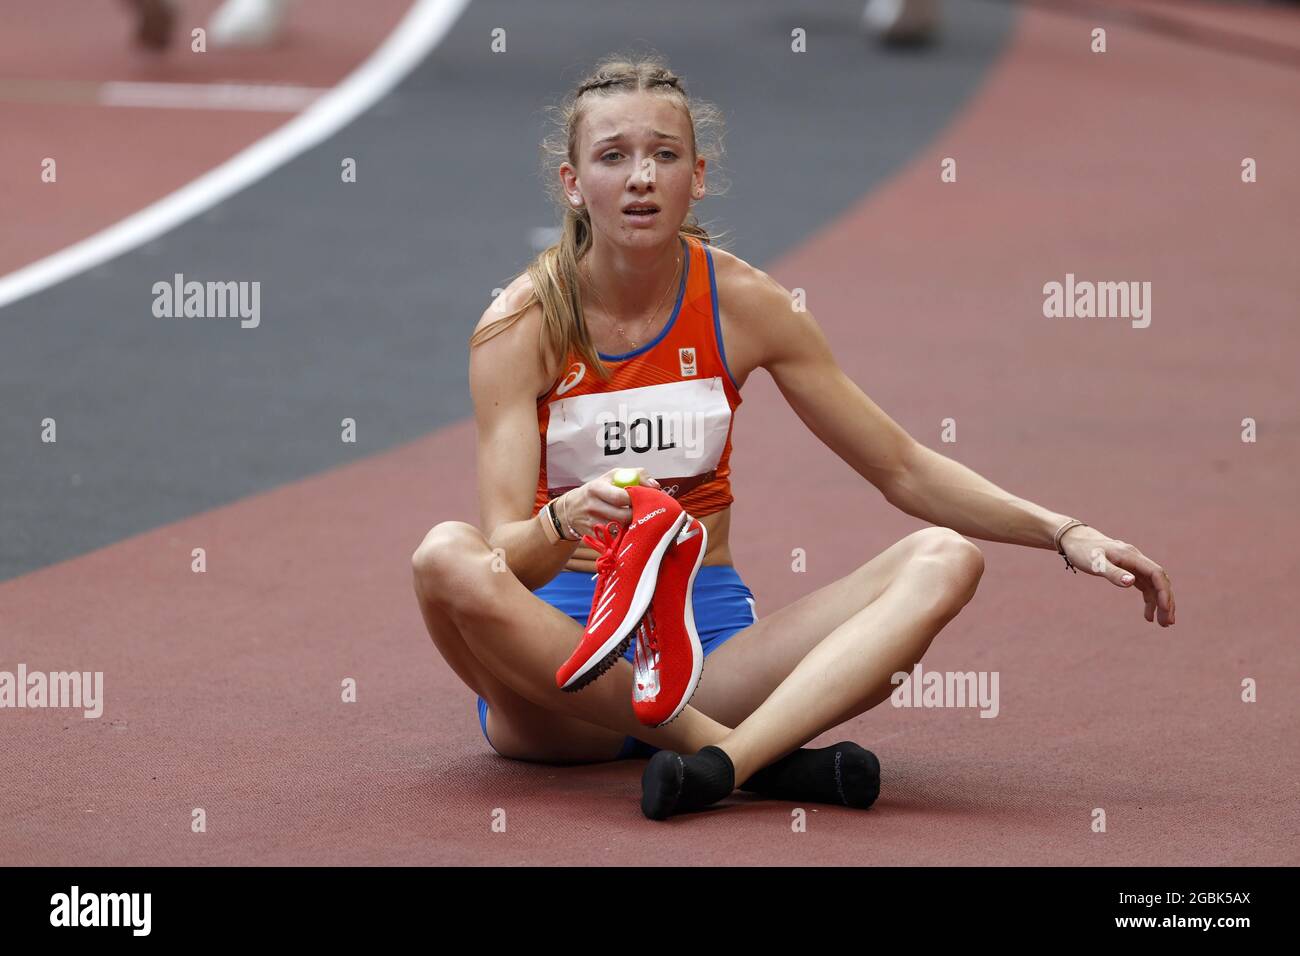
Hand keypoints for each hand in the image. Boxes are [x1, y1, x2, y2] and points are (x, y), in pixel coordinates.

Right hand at [559, 468, 662, 539]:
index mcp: (596, 488)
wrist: (571, 509)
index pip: (620, 497)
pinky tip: (626, 530)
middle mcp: (592, 506)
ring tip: (636, 520)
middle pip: (622, 516)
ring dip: (631, 526)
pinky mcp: (592, 536)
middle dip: (637, 515)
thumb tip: (655, 486)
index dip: (636, 499)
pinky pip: (614, 539)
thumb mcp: (612, 476)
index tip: (645, 499)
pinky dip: (623, 535)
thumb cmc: (598, 490)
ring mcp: (591, 523)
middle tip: (644, 512)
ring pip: (619, 529)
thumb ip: (636, 475)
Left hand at [1060, 526, 1175, 626]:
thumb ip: (1113, 573)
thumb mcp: (1095, 563)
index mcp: (1131, 556)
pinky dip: (1149, 600)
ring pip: (1154, 585)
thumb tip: (1131, 582)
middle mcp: (1137, 559)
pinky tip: (1148, 615)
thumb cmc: (1083, 551)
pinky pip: (1145, 586)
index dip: (1163, 590)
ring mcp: (1134, 565)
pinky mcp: (1130, 570)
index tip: (1164, 609)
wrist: (1075, 539)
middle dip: (1166, 601)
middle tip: (1168, 623)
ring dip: (1160, 604)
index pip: (1156, 573)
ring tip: (1162, 624)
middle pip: (1160, 580)